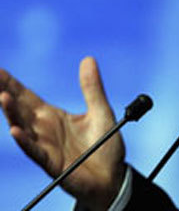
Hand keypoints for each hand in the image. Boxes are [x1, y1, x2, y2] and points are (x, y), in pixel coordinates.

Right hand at [0, 57, 125, 210]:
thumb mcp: (101, 111)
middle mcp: (43, 129)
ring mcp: (45, 145)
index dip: (13, 83)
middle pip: (20, 108)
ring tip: (3, 97)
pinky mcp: (51, 162)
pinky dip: (25, 142)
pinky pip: (35, 151)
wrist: (112, 176)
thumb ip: (92, 88)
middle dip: (6, 93)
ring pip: (23, 127)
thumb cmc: (104, 145)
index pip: (27, 96)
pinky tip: (15, 131)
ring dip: (12, 114)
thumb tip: (88, 59)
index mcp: (52, 116)